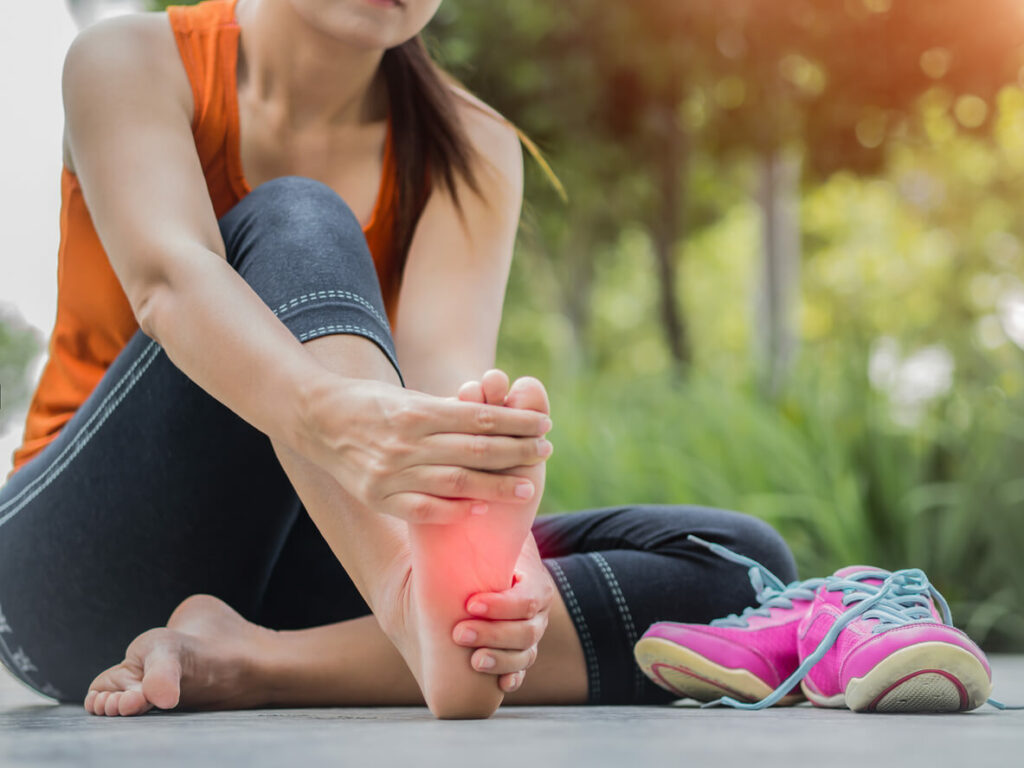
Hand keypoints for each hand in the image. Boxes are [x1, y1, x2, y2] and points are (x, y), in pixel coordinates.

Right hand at [295, 373, 552, 523]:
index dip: (516, 423)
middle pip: (476, 450)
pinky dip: (455, 511)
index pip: (480, 418)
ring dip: (497, 486)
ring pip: (456, 482)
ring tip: (526, 487)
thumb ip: (447, 410)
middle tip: (546, 453)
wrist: (316, 418)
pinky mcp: (378, 497)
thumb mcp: (409, 396)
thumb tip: (495, 416)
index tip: (544, 426)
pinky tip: (480, 510)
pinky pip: (424, 510)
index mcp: (417, 410)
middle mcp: (406, 441)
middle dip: (517, 452)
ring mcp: (391, 472)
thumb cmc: (372, 403)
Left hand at [451, 533, 555, 692]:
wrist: (472, 571)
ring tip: (473, 660)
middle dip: (494, 634)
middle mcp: (537, 612)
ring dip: (500, 660)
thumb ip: (483, 527)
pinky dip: (512, 679)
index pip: (528, 600)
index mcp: (534, 582)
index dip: (502, 606)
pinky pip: (520, 672)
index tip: (470, 603)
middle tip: (459, 632)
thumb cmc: (477, 550)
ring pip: (525, 655)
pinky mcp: (515, 654)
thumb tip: (470, 504)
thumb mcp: (484, 536)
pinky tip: (499, 684)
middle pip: (527, 631)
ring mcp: (529, 635)